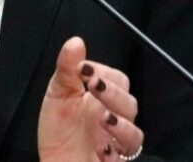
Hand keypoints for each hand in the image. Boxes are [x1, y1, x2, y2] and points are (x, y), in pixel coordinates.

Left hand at [38, 37, 143, 160]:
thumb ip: (67, 69)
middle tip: (93, 85)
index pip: (116, 78)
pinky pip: (128, 151)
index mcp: (101, 98)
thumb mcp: (57, 95)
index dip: (103, 72)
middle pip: (128, 100)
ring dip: (120, 120)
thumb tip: (75, 42)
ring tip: (103, 117)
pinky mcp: (116, 158)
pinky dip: (119, 145)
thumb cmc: (58, 132)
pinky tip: (104, 143)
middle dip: (112, 91)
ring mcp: (116, 138)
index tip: (84, 69)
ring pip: (134, 127)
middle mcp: (113, 116)